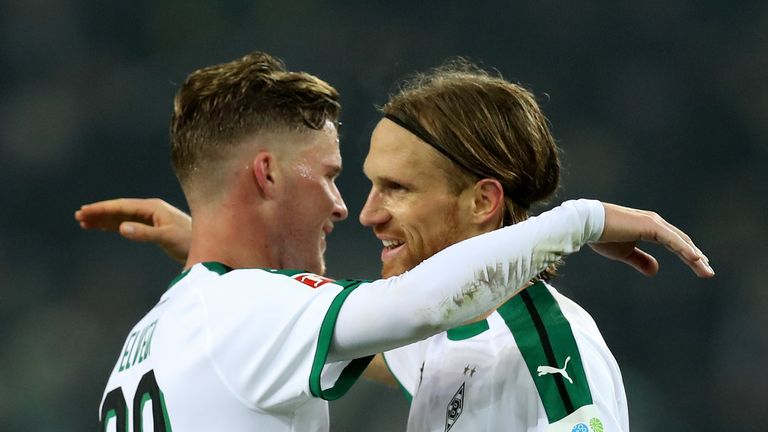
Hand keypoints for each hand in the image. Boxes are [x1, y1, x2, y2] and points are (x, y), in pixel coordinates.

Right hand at [75, 198, 191, 263]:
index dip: (102, 208)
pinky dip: (114, 225)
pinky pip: (129, 224)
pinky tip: (102, 227)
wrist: (207, 247)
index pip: (122, 206)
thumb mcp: (167, 238)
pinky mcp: (153, 227)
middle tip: (78, 216)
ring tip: (84, 223)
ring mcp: (151, 218)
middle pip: (119, 209)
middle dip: (99, 212)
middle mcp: (151, 209)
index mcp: (153, 207)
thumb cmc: (189, 241)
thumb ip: (145, 233)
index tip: (85, 211)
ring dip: (104, 219)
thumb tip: (121, 228)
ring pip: (122, 216)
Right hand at [592, 203, 712, 277]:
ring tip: (707, 271)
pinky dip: (685, 250)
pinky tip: (696, 259)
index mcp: (649, 228)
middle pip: (681, 242)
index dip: (686, 254)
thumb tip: (656, 270)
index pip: (674, 242)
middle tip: (708, 272)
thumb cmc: (602, 236)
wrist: (588, 224)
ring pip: (680, 242)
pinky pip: (673, 241)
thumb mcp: (624, 253)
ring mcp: (654, 223)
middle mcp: (655, 223)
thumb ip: (640, 260)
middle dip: (696, 258)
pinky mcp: (651, 226)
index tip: (698, 265)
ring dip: (695, 257)